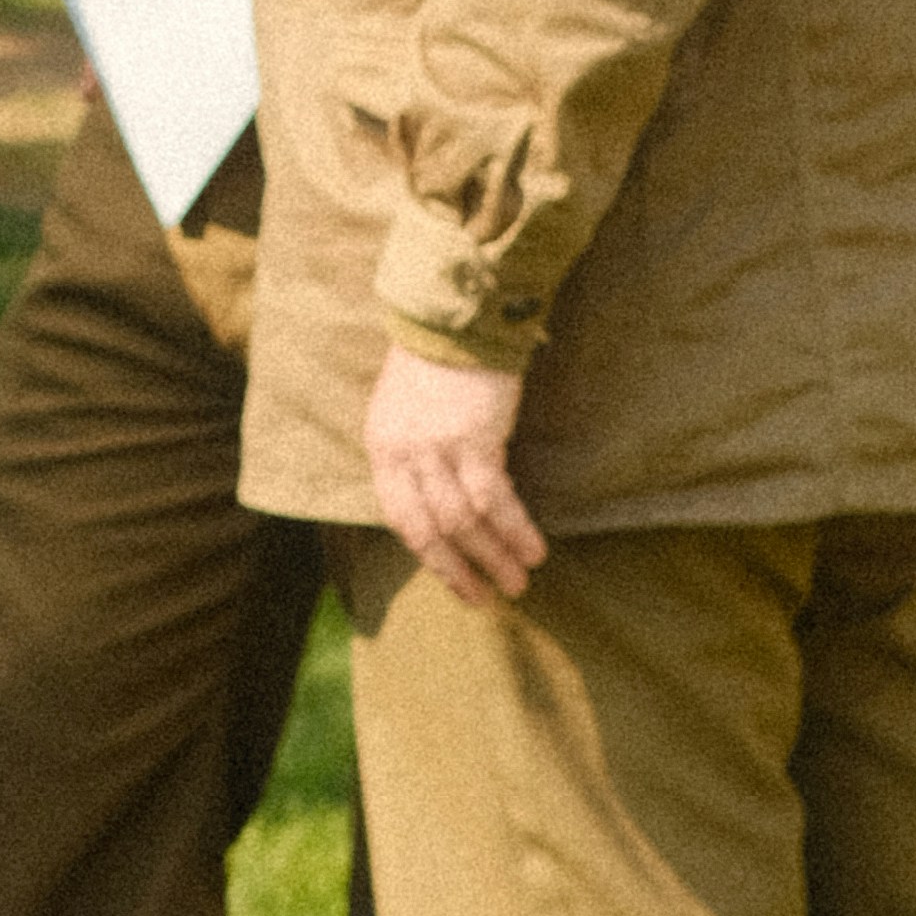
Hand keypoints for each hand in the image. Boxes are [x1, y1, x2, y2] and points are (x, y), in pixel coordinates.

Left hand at [365, 348, 545, 607]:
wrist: (455, 316)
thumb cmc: (435, 358)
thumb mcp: (405, 409)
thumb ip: (414, 455)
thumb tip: (439, 500)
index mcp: (382, 448)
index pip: (401, 519)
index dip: (430, 556)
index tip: (455, 581)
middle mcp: (404, 455)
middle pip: (430, 529)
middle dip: (460, 570)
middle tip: (485, 599)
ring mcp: (437, 449)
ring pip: (463, 522)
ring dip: (494, 557)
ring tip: (518, 583)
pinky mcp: (475, 440)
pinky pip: (494, 500)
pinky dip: (514, 530)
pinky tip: (533, 550)